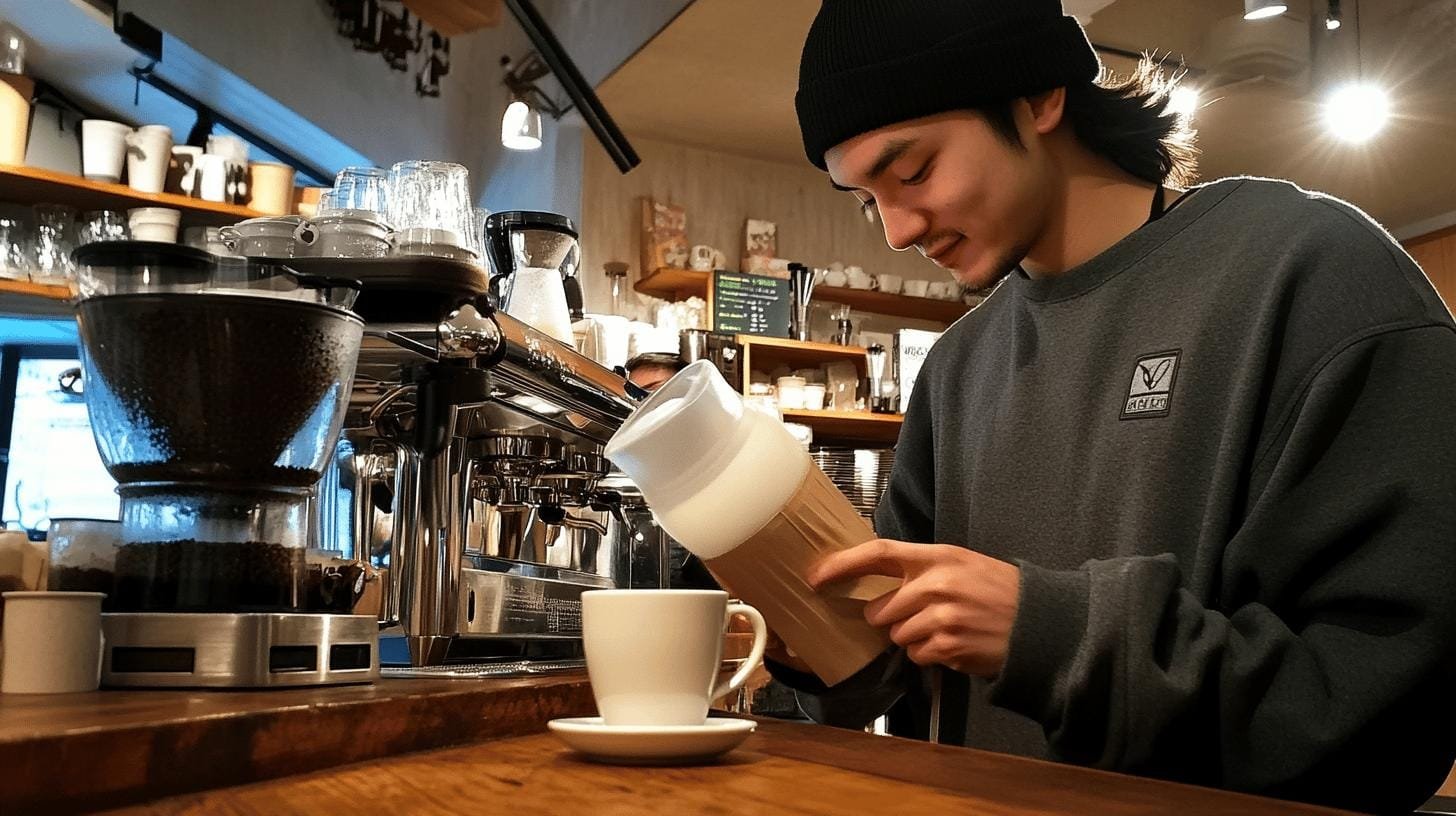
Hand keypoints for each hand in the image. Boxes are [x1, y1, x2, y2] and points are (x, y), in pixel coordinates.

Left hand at [807, 539, 1020, 677]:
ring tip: (947, 629)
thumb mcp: (961, 564)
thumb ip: (921, 571)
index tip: (817, 575)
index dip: (842, 564)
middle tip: (922, 616)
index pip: (878, 554)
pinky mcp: (949, 645)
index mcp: (938, 557)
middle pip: (880, 609)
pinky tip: (955, 644)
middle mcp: (936, 583)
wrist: (1040, 621)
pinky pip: (917, 655)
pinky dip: (930, 655)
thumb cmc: (998, 592)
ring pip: (897, 636)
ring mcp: (942, 616)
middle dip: (891, 619)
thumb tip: (876, 588)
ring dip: (914, 639)